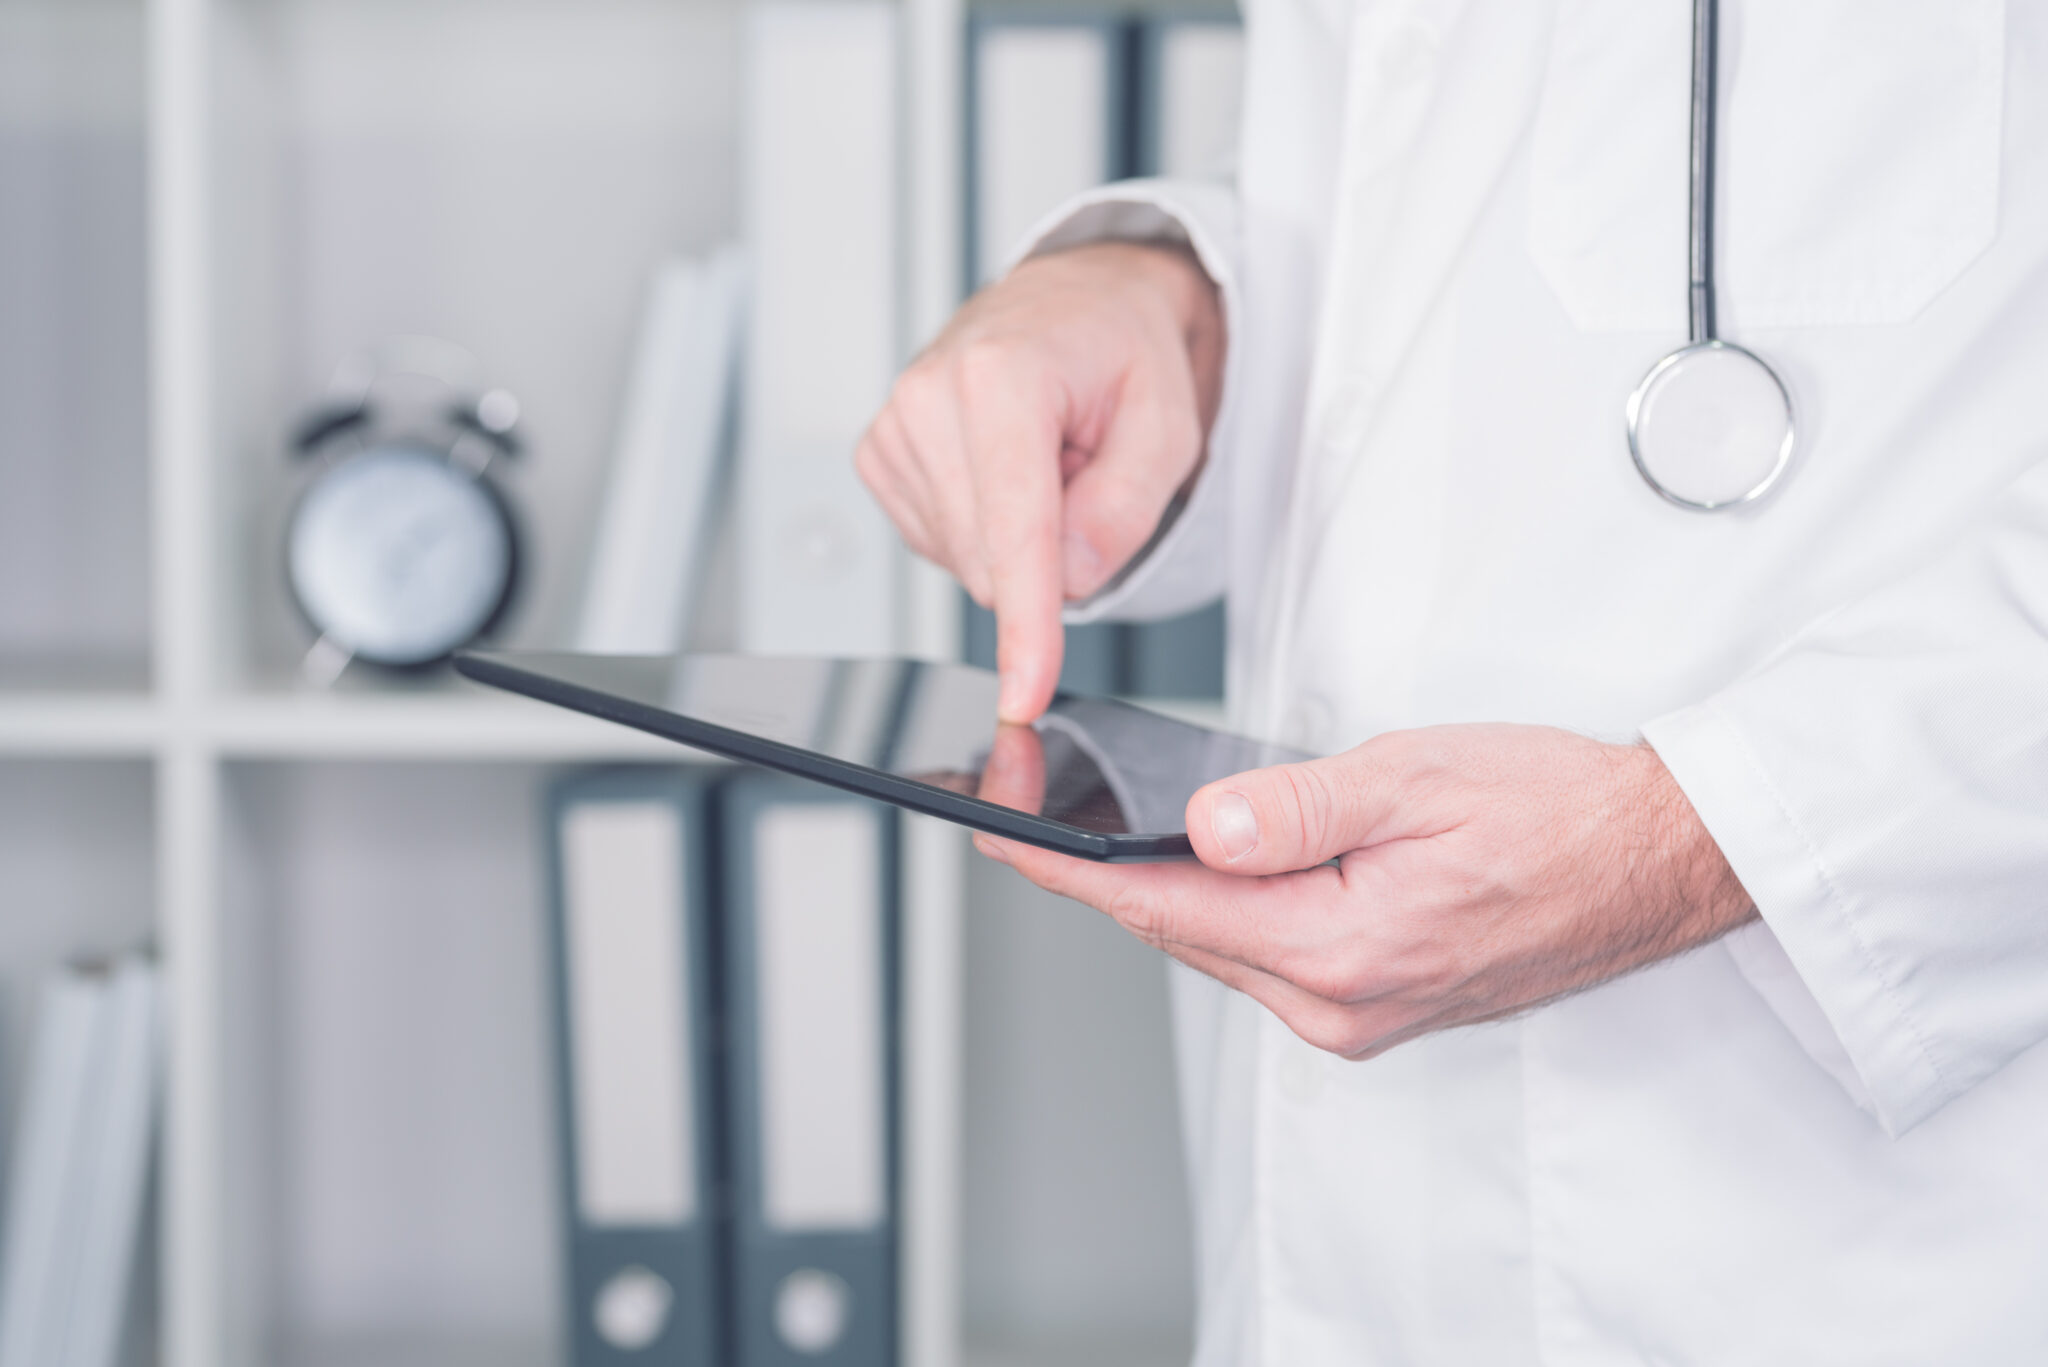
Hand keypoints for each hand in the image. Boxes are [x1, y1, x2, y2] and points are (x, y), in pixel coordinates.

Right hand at [856, 242, 1224, 722]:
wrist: (1077, 301)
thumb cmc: (1121, 349)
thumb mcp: (1168, 423)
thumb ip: (1128, 504)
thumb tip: (1071, 577)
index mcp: (1000, 374)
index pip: (1014, 532)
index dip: (1025, 624)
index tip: (1023, 691)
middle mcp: (929, 397)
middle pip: (990, 563)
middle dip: (1053, 553)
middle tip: (1086, 473)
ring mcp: (894, 429)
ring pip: (966, 566)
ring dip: (1022, 540)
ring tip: (1049, 460)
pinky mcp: (880, 459)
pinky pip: (942, 550)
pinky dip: (987, 532)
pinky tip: (1006, 474)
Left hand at [971, 724, 1756, 1057]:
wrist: (1655, 861)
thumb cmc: (1556, 808)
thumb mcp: (1419, 777)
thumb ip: (1300, 806)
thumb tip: (1197, 823)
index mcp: (1340, 949)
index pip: (1165, 907)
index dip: (1066, 868)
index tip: (994, 831)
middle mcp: (1338, 1003)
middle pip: (1178, 933)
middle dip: (1093, 874)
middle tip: (1017, 812)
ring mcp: (1356, 1012)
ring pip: (1218, 945)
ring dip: (1152, 892)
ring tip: (1078, 832)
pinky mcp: (1372, 1002)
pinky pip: (1263, 954)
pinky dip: (1215, 909)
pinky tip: (1190, 867)